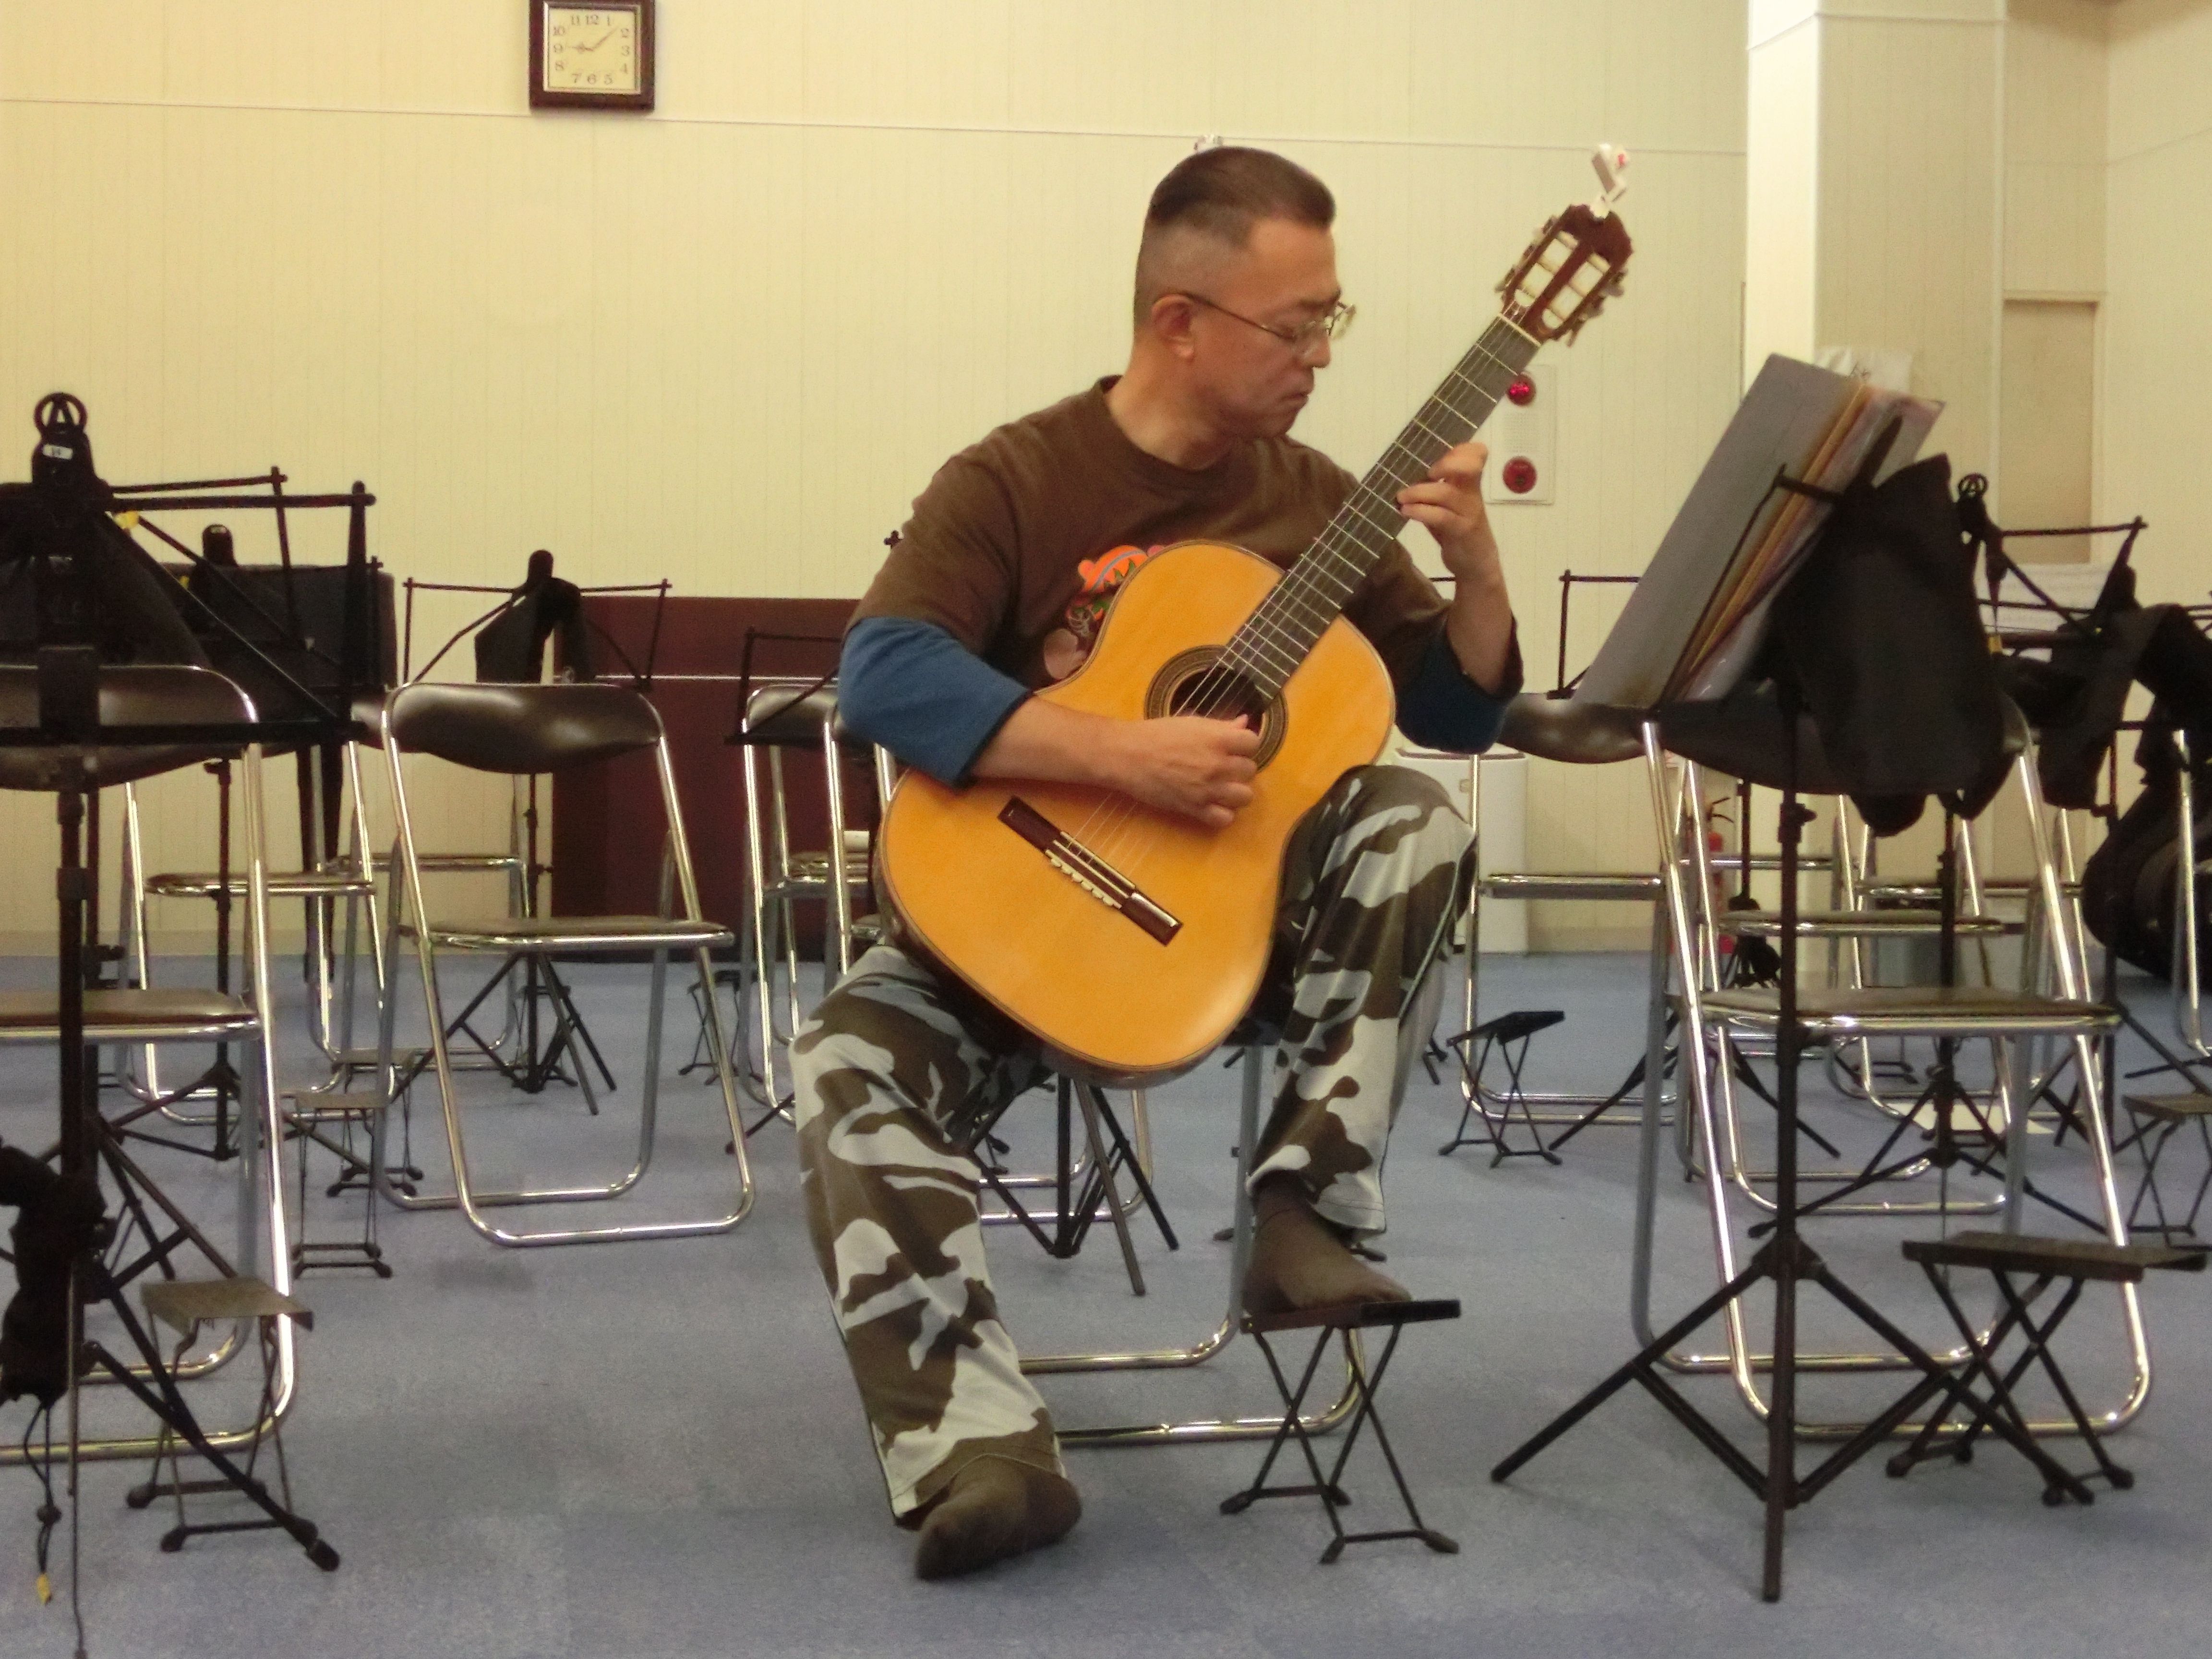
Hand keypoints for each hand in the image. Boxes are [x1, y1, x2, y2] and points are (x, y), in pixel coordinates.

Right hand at [1104, 715, 1259, 829]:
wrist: (1128, 755)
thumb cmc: (1157, 735)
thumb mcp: (1191, 723)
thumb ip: (1222, 726)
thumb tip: (1245, 723)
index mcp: (1218, 739)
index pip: (1254, 742)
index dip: (1244, 744)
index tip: (1234, 746)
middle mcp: (1218, 765)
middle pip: (1250, 770)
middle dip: (1238, 767)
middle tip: (1222, 765)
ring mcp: (1208, 789)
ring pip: (1245, 796)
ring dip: (1236, 791)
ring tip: (1221, 786)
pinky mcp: (1195, 808)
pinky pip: (1225, 818)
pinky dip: (1222, 813)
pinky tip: (1213, 803)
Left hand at [1397, 440, 1501, 584]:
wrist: (1475, 563)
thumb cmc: (1456, 529)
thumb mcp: (1446, 505)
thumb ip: (1432, 489)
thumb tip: (1400, 474)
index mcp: (1470, 482)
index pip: (1477, 454)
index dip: (1462, 449)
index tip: (1439, 456)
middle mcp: (1472, 493)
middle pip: (1470, 467)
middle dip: (1446, 464)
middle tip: (1426, 473)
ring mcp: (1469, 511)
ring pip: (1447, 493)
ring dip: (1419, 492)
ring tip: (1401, 497)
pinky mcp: (1462, 530)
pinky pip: (1441, 517)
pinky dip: (1420, 512)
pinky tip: (1406, 511)